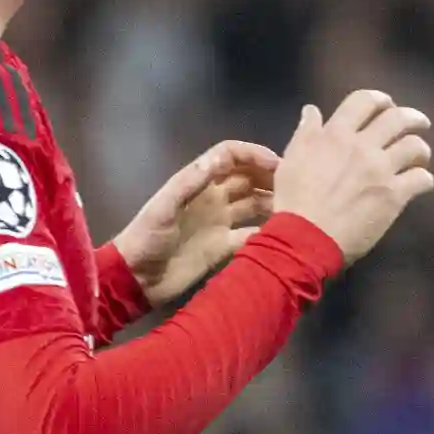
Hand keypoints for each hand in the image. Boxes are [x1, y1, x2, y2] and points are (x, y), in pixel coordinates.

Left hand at [109, 139, 279, 305]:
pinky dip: (266, 233)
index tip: (279, 165)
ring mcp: (219, 222)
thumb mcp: (165, 206)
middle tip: (297, 187)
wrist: (136, 279)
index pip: (230, 156)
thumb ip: (191, 182)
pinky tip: (283, 237)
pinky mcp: (223, 246)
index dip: (254, 155)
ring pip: (254, 204)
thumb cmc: (147, 238)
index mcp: (198, 182)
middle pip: (248, 178)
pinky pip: (251, 234)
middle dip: (271, 177)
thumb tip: (220, 158)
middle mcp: (212, 198)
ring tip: (296, 209)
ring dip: (273, 203)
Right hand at [270, 90, 433, 266]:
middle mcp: (361, 147)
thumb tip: (312, 110)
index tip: (388, 106)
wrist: (304, 237)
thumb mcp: (291, 159)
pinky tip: (420, 183)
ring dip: (421, 150)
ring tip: (419, 158)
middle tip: (419, 123)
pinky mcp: (394, 195)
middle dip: (414, 117)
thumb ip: (306, 132)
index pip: (364, 101)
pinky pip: (422, 178)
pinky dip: (425, 179)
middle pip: (398, 118)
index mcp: (335, 135)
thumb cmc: (294, 199)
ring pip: (415, 145)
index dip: (381, 100)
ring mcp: (381, 170)